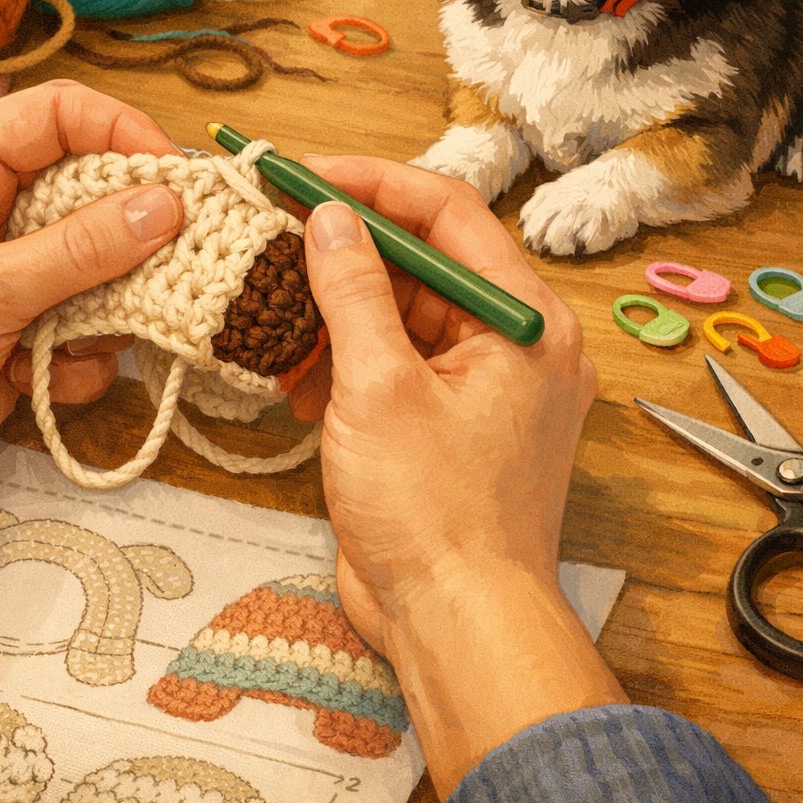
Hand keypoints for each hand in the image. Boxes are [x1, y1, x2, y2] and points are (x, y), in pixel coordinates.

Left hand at [0, 80, 182, 519]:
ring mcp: (11, 267)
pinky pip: (90, 322)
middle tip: (170, 261)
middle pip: (92, 190)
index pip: (58, 115)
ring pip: (102, 263)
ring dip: (105, 307)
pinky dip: (80, 353)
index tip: (176, 177)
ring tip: (73, 338)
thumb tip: (166, 207)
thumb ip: (78, 250)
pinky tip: (38, 377)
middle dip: (129, 234)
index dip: (122, 133)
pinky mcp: (26, 324)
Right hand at [297, 158, 624, 795]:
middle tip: (276, 231)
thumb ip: (354, 291)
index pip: (449, 212)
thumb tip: (330, 217)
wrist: (459, 629)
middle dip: (346, 252)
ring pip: (404, 313)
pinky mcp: (452, 422)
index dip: (372, 184)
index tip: (306, 172)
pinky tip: (299, 387)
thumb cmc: (437, 517)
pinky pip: (398, 363)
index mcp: (526, 320)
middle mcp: (517, 342)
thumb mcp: (379, 387)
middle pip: (424, 261)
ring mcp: (486, 384)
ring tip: (278, 320)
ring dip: (338, 315)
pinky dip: (348, 365)